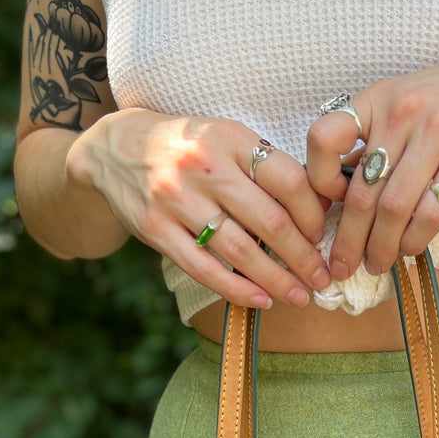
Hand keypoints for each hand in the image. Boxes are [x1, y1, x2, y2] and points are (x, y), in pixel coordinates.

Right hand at [67, 108, 333, 307]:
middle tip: (323, 277)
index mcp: (229, 138)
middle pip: (269, 221)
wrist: (114, 148)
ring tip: (300, 295)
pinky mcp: (155, 229)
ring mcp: (176, 199)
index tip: (324, 235)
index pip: (288, 179)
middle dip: (304, 256)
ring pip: (240, 251)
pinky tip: (261, 300)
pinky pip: (204, 268)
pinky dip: (237, 289)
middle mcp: (203, 166)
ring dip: (277, 280)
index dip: (314, 213)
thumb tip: (320, 208)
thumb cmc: (187, 147)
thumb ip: (264, 166)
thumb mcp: (225, 138)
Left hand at [305, 42, 438, 279]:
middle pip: (361, 191)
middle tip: (340, 265)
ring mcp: (438, 134)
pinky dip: (415, 240)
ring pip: (393, 208)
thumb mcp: (409, 99)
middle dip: (346, 238)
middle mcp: (404, 112)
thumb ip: (376, 136)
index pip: (323, 136)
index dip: (318, 177)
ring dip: (380, 247)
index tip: (328, 202)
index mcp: (379, 96)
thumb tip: (339, 192)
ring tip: (375, 264)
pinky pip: (431, 212)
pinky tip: (409, 249)